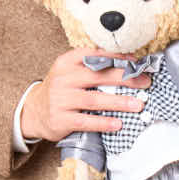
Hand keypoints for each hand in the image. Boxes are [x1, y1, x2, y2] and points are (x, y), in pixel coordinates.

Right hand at [20, 48, 150, 141]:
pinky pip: (86, 121)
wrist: (33, 112)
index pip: (94, 55)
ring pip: (94, 100)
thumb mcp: (70, 72)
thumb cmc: (61, 90)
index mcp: (66, 62)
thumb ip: (92, 66)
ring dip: (118, 102)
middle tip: (144, 82)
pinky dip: (103, 123)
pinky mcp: (60, 119)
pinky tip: (118, 124)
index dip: (117, 57)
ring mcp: (60, 99)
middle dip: (125, 78)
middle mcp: (62, 79)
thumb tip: (128, 63)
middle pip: (98, 76)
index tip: (136, 62)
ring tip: (138, 104)